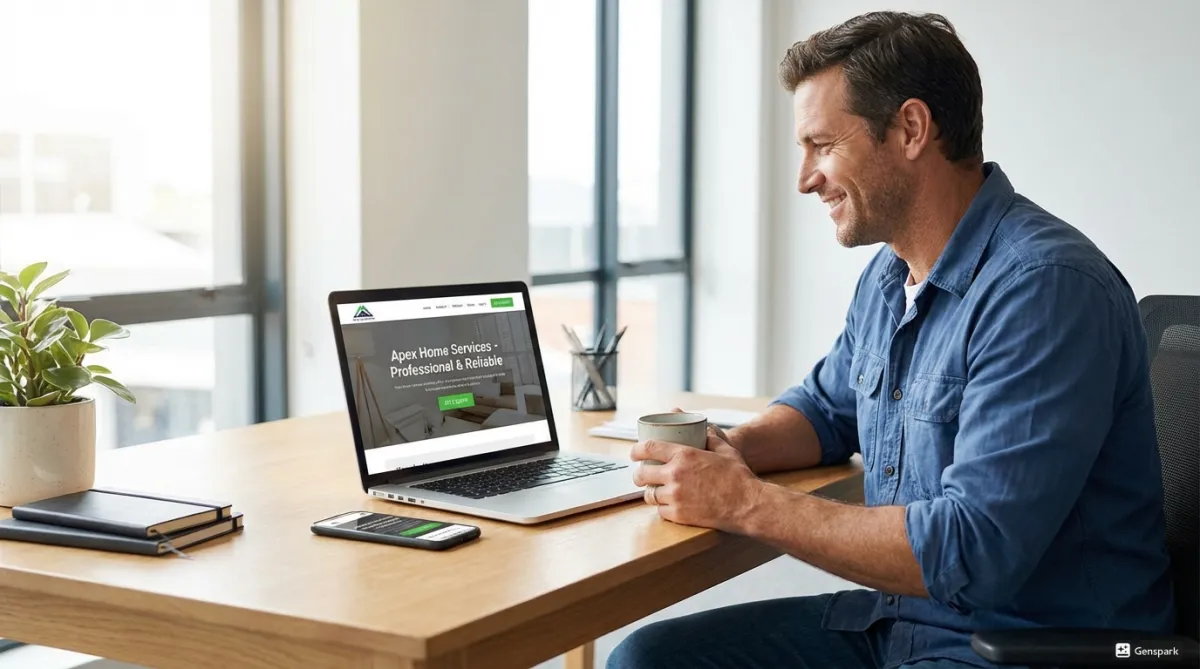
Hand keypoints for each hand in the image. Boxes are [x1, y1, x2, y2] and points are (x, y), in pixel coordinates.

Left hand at [631, 426, 761, 531]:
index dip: (636, 450)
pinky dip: (663, 508)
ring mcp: (675, 496)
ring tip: (656, 492)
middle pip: (642, 474)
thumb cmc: (738, 476)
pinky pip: (661, 511)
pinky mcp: (679, 515)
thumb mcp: (725, 450)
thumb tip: (702, 428)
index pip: (648, 448)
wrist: (748, 504)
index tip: (634, 454)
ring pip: (650, 495)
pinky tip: (669, 505)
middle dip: (639, 475)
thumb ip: (710, 437)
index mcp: (683, 455)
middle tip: (642, 476)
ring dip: (651, 493)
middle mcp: (675, 475)